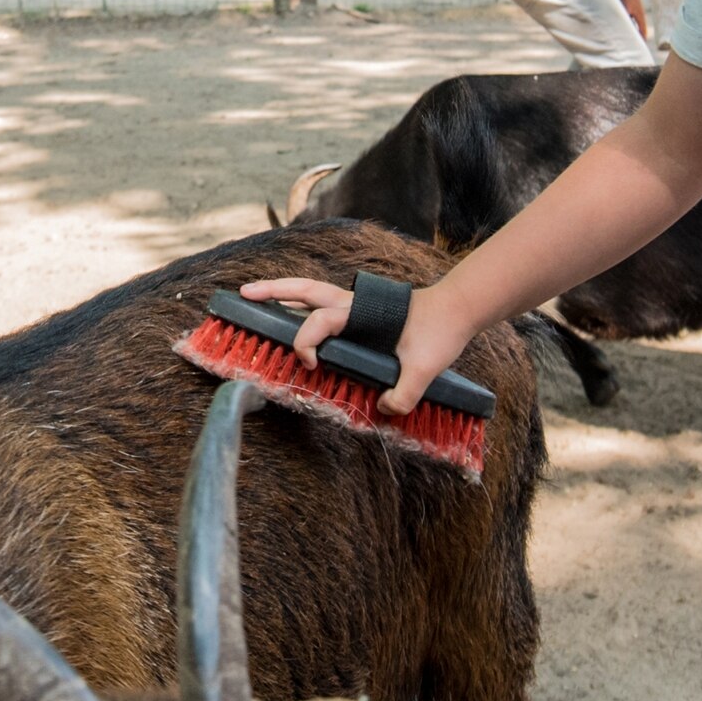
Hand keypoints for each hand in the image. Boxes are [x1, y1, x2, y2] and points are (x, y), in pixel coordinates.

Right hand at [238, 276, 476, 416]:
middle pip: (303, 290)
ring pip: (310, 293)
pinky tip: (292, 314)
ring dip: (283, 293)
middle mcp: (352, 305)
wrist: (458, 310)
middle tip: (243, 293)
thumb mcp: (427, 366)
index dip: (306, 343)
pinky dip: (302, 304)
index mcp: (361, 313)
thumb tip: (385, 410)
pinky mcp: (361, 313)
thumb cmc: (440, 331)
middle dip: (272, 291)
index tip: (310, 365)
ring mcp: (355, 306)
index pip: (318, 322)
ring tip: (255, 295)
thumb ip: (406, 391)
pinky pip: (323, 306)